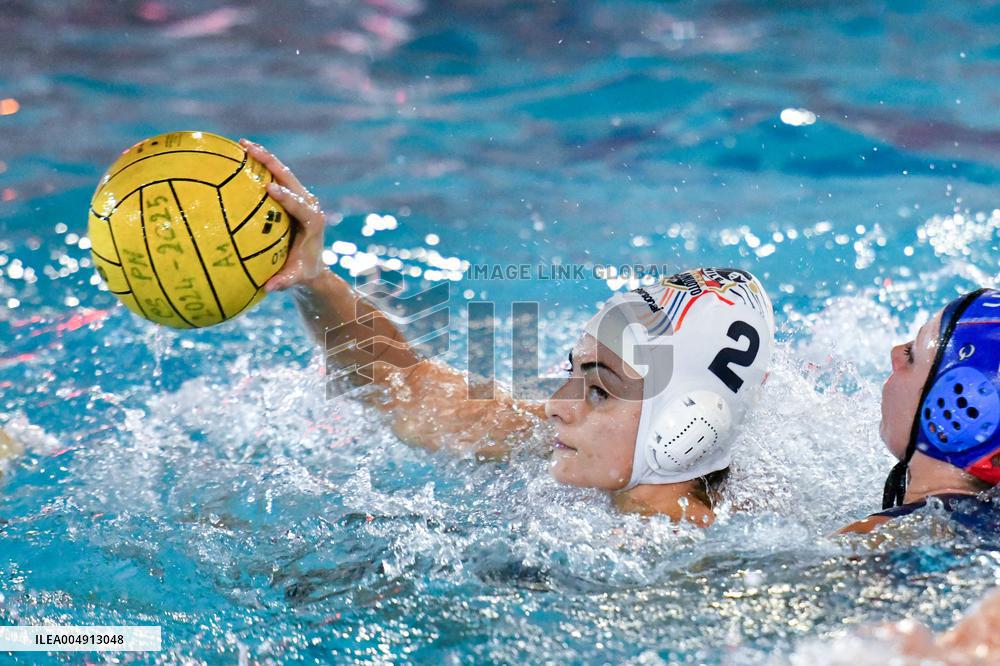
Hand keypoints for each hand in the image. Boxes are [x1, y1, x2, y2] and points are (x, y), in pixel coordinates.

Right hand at [239, 139, 325, 291]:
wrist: (313, 265)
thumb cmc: (302, 272)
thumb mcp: (295, 278)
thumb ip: (284, 282)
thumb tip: (268, 288)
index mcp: (313, 221)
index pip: (300, 205)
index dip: (286, 195)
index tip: (269, 187)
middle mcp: (309, 204)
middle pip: (290, 178)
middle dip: (270, 162)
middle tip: (248, 149)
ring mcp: (300, 197)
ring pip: (282, 172)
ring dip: (264, 158)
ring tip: (241, 144)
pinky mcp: (292, 196)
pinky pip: (275, 177)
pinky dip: (260, 166)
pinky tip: (238, 157)